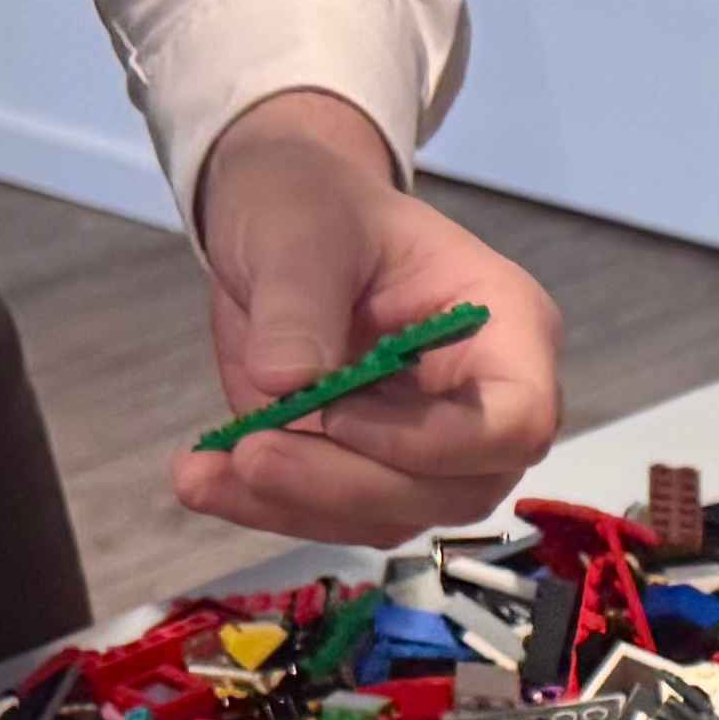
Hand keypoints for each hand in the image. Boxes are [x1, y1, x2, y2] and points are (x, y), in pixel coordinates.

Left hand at [173, 87, 564, 543]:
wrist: (279, 225)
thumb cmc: (315, 203)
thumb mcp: (301, 229)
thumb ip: (298, 303)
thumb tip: (285, 382)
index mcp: (507, 329)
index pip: (516, 421)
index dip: (436, 442)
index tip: (338, 412)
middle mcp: (484, 404)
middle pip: (454, 489)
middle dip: (348, 486)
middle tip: (251, 454)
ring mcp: (434, 449)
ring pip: (392, 516)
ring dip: (297, 505)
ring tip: (202, 473)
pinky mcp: (372, 472)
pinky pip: (334, 515)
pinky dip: (264, 508)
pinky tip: (203, 479)